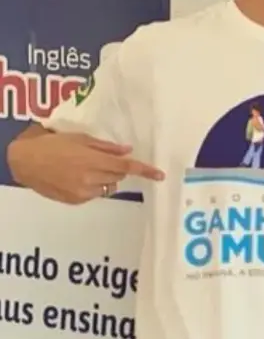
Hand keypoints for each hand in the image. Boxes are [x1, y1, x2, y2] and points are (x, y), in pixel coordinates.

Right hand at [8, 132, 164, 204]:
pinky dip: (94, 186)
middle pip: (119, 176)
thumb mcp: (81, 139)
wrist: (25, 162)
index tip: (160, 175)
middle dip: (118, 168)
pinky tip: (78, 177)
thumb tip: (127, 151)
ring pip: (109, 187)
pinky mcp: (75, 201)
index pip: (127, 167)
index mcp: (94, 161)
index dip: (145, 170)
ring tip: (88, 168)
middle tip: (104, 160)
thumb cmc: (53, 144)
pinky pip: (95, 194)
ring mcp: (83, 192)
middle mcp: (91, 179)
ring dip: (107, 178)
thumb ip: (106, 147)